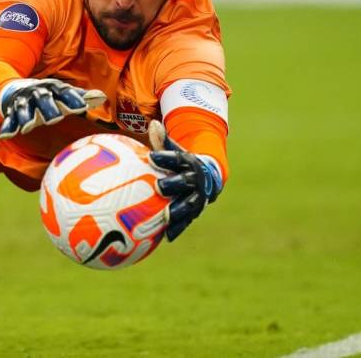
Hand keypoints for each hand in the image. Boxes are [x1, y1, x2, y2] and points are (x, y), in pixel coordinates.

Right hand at [0, 79, 105, 139]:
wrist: (13, 88)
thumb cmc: (44, 93)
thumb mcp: (60, 91)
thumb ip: (79, 95)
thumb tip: (101, 97)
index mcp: (52, 88)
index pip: (64, 92)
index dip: (72, 99)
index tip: (81, 107)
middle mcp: (37, 93)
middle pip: (43, 100)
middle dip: (48, 108)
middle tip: (55, 119)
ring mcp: (23, 102)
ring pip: (24, 110)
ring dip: (26, 117)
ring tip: (29, 126)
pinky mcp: (11, 111)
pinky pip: (9, 120)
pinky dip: (7, 127)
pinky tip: (4, 136)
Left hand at [147, 121, 223, 240]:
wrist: (208, 175)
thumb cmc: (181, 161)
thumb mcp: (174, 149)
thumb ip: (162, 140)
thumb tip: (153, 124)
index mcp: (189, 162)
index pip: (178, 158)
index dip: (166, 157)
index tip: (152, 157)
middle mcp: (196, 180)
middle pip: (186, 182)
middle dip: (174, 183)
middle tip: (159, 186)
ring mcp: (198, 197)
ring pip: (190, 204)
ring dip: (178, 210)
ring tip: (166, 216)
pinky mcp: (195, 211)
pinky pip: (187, 220)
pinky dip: (178, 228)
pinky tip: (166, 236)